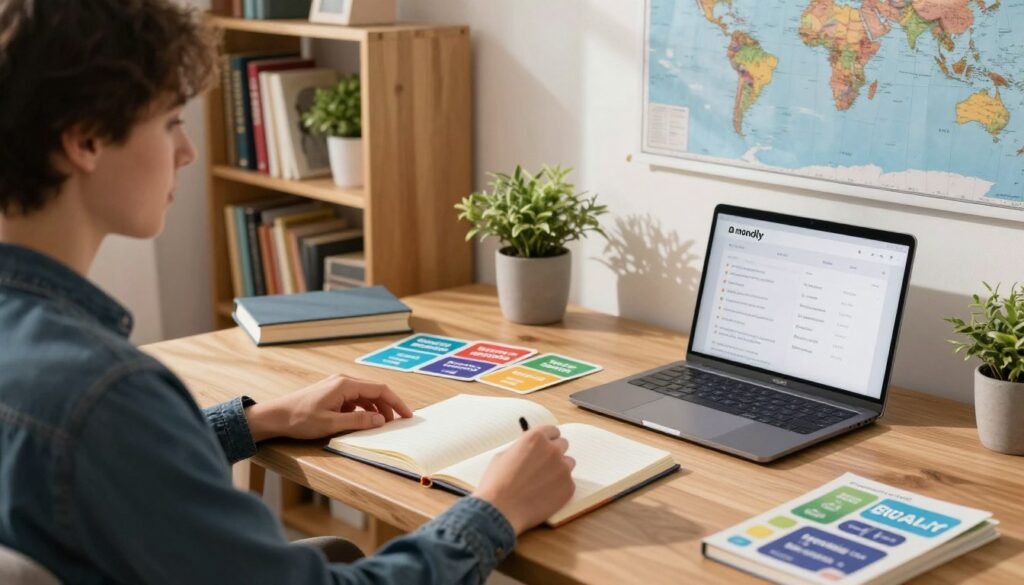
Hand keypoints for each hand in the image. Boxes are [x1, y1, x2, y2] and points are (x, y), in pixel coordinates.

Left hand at [244, 374, 413, 441]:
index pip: (379, 390)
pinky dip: (363, 410)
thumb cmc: (300, 419)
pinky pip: (354, 400)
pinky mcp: (332, 394)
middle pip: (374, 391)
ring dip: (376, 409)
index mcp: (345, 385)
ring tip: (382, 424)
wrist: (276, 416)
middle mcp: (343, 381)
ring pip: (365, 396)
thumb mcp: (331, 424)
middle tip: (399, 422)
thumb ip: (358, 422)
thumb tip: (380, 420)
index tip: (407, 414)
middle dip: (388, 406)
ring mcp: (337, 386)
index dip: (396, 402)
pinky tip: (363, 421)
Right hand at [472, 426, 575, 534]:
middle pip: (563, 445)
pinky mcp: (568, 487)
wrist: (500, 510)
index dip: (548, 439)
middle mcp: (553, 450)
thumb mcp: (503, 455)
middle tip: (544, 465)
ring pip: (568, 463)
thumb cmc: (497, 484)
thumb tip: (529, 450)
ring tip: (542, 482)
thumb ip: (522, 448)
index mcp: (536, 438)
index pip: (552, 430)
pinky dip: (559, 487)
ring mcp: (563, 469)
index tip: (546, 445)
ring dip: (559, 469)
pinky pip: (568, 483)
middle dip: (554, 452)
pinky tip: (544, 495)